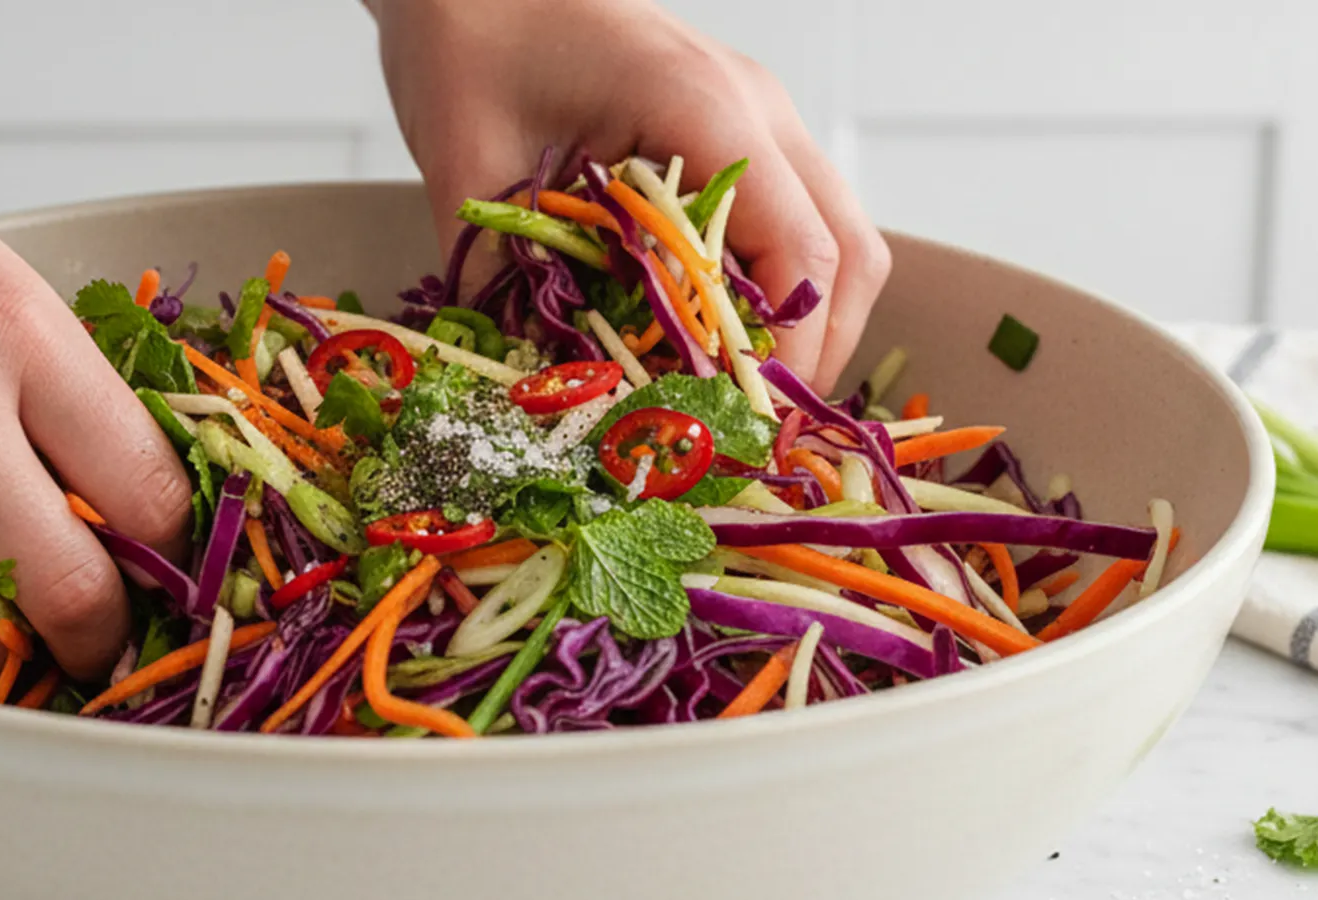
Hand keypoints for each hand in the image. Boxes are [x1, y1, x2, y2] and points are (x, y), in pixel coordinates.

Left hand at [370, 0, 890, 392]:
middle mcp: (757, 109)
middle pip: (848, 255)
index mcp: (704, 109)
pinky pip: (795, 222)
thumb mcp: (472, 174)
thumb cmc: (469, 45)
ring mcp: (759, 115)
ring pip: (837, 240)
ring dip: (803, 330)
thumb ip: (509, 286)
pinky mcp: (738, 130)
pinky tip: (716, 342)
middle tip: (750, 437)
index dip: (786, 359)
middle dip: (813, 359)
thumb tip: (547, 400)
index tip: (745, 433)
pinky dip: (775, 293)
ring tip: (735, 401)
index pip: (800, 254)